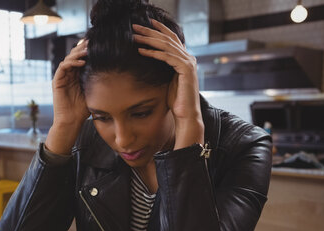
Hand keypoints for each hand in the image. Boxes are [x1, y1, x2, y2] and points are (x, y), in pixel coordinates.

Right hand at [46, 40, 89, 154]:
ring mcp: (62, 77)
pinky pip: (63, 66)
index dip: (89, 50)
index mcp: (77, 75)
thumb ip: (98, 81)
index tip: (100, 44)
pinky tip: (82, 62)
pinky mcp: (57, 81)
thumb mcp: (94, 92)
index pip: (82, 58)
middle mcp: (69, 74)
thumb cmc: (83, 110)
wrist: (72, 121)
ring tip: (88, 50)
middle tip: (93, 42)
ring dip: (78, 53)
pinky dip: (72, 62)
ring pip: (69, 58)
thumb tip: (115, 72)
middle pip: (75, 55)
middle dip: (83, 47)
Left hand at [132, 20, 203, 149]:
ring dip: (149, 39)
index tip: (146, 24)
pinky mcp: (186, 69)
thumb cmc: (175, 101)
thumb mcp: (167, 80)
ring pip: (166, 45)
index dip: (159, 29)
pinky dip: (153, 53)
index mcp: (185, 59)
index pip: (172, 39)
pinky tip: (141, 51)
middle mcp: (189, 58)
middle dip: (150, 31)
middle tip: (135, 26)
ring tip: (134, 36)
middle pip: (168, 38)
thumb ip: (163, 69)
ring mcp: (189, 62)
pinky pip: (167, 57)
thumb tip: (152, 60)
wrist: (185, 115)